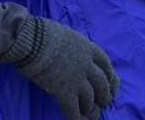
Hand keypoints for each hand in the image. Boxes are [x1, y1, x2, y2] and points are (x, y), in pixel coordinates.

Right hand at [0, 16, 119, 119]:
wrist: (33, 41)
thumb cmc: (44, 33)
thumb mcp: (66, 34)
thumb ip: (73, 45)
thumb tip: (70, 50)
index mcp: (88, 49)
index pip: (106, 64)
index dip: (110, 75)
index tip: (111, 81)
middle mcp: (86, 66)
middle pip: (102, 84)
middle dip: (104, 94)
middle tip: (104, 100)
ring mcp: (76, 80)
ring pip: (90, 100)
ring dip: (91, 108)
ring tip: (91, 113)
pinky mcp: (64, 92)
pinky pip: (73, 110)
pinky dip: (76, 118)